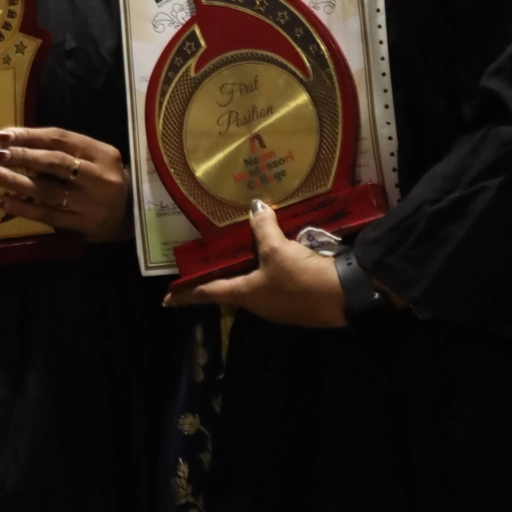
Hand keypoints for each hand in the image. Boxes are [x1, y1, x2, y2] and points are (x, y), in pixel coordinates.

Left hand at [0, 126, 129, 242]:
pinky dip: (23, 208)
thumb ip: (67, 150)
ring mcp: (91, 203)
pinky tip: (4, 201)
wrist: (131, 214)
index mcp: (102, 153)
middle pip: (55, 163)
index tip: (4, 135)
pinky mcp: (82, 225)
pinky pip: (47, 215)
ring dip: (16, 182)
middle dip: (23, 157)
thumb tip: (21, 143)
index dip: (31, 136)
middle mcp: (99, 176)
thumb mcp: (96, 158)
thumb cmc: (105, 179)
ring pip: (48, 190)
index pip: (62, 139)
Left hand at [163, 202, 347, 326]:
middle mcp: (259, 303)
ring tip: (241, 249)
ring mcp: (279, 304)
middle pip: (232, 287)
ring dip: (249, 267)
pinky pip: (277, 279)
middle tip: (206, 262)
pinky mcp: (298, 299)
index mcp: (246, 294)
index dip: (187, 295)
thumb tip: (254, 206)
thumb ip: (263, 227)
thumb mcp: (278, 249)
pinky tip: (276, 251)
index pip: (208, 293)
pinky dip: (271, 266)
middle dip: (219, 276)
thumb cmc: (301, 278)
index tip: (166, 299)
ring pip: (256, 282)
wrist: (345, 297)